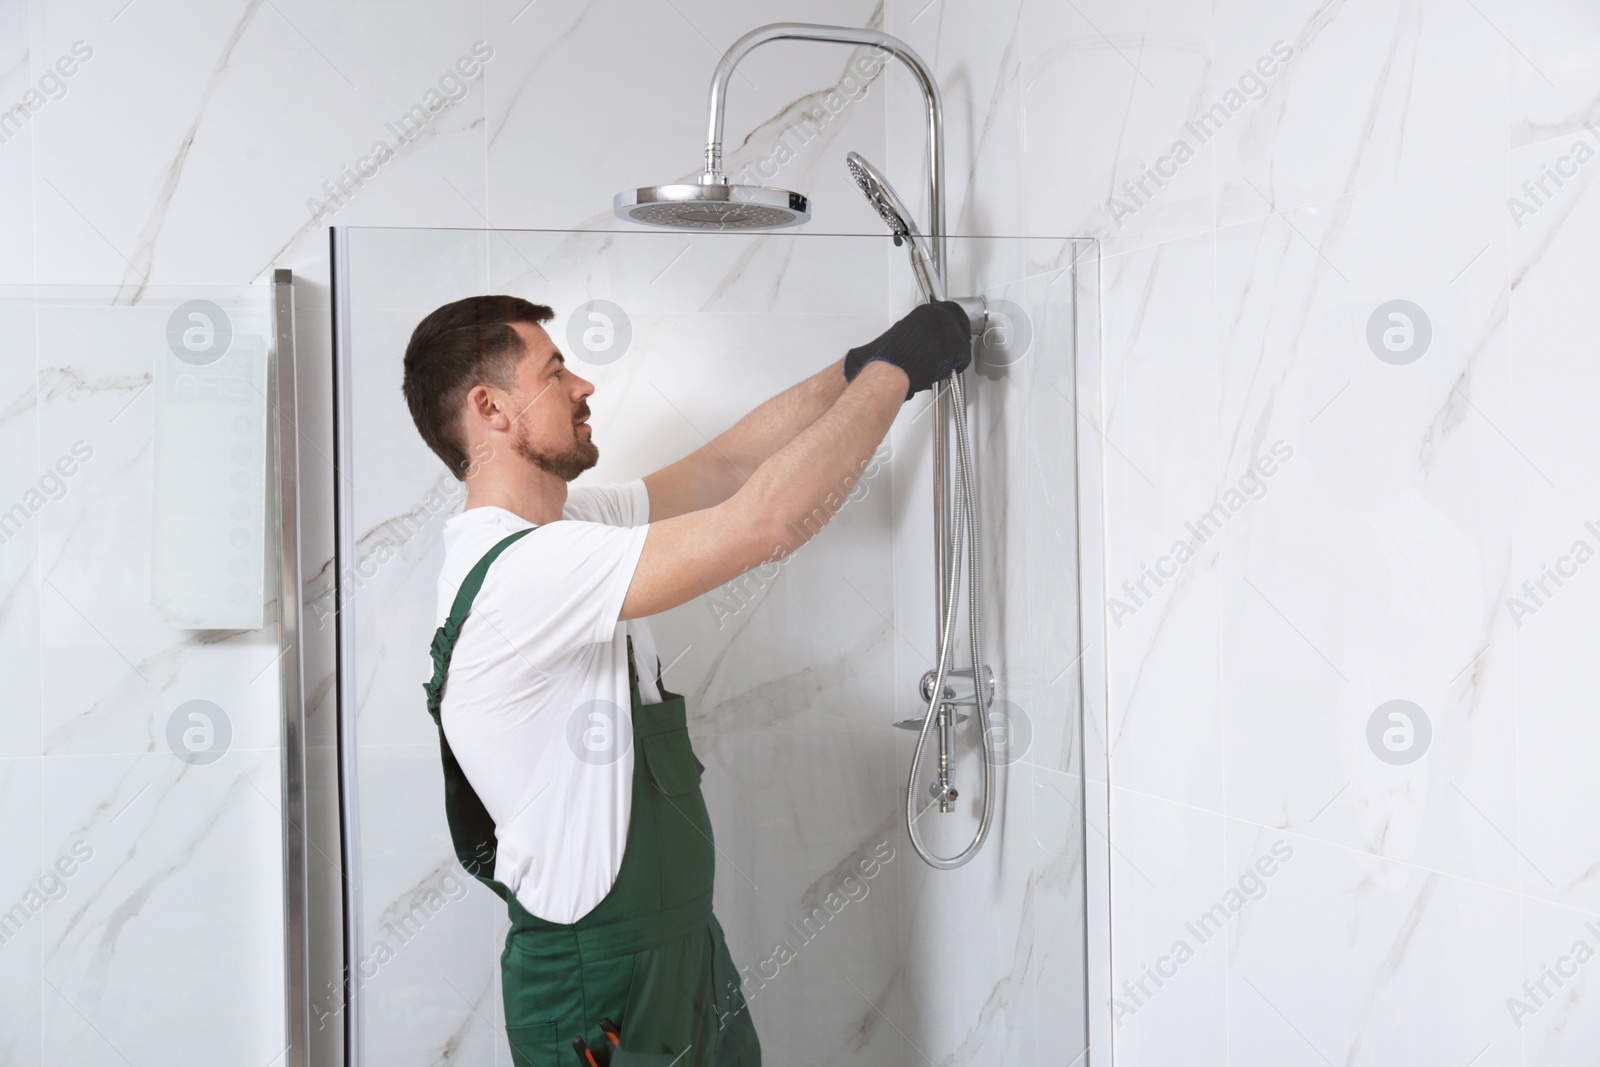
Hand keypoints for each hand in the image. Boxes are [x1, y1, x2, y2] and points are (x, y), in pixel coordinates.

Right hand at [843, 301, 972, 399]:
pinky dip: (959, 364)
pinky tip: (949, 368)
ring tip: (948, 360)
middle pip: (960, 322)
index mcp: (927, 310)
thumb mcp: (906, 329)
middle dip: (959, 335)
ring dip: (958, 350)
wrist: (893, 368)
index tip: (955, 329)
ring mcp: (950, 331)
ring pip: (963, 339)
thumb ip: (923, 327)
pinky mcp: (956, 348)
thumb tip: (930, 333)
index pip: (950, 310)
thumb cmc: (893, 354)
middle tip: (955, 347)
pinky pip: (964, 356)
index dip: (954, 321)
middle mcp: (940, 316)